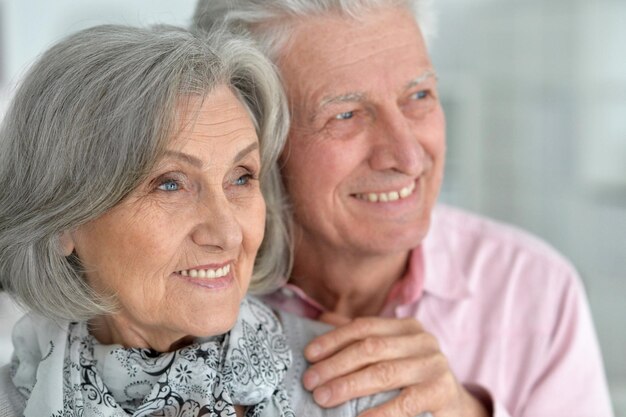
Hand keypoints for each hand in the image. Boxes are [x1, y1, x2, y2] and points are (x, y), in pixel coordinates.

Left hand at [302, 314, 489, 416]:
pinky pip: (404, 403)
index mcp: (407, 327)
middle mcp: (423, 341)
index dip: (333, 339)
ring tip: (323, 398)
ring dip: (348, 386)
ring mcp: (434, 365)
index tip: (308, 355)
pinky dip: (378, 413)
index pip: (364, 326)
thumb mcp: (392, 353)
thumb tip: (323, 318)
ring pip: (383, 373)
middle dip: (335, 365)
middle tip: (310, 382)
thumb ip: (363, 337)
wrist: (455, 406)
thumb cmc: (414, 379)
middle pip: (370, 348)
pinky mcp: (441, 392)